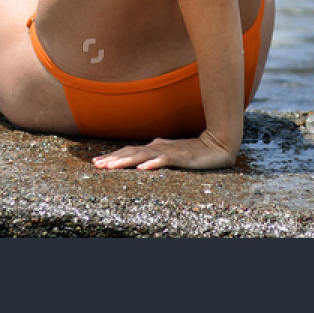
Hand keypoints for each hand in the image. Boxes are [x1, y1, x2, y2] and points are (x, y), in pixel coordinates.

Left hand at [93, 131, 237, 170]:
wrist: (217, 144)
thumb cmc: (193, 149)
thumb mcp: (171, 151)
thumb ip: (156, 151)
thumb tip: (142, 155)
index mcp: (154, 146)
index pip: (129, 151)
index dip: (113, 156)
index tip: (96, 162)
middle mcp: (158, 147)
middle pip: (131, 152)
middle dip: (112, 159)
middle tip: (96, 165)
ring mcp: (169, 151)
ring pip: (142, 156)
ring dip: (125, 161)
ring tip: (110, 166)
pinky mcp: (181, 157)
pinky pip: (164, 160)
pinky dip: (152, 163)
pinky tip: (142, 168)